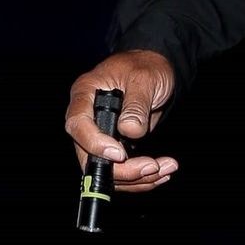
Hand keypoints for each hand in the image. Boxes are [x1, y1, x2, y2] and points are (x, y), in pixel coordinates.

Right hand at [64, 51, 179, 191]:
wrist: (156, 70)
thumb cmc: (145, 66)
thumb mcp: (144, 78)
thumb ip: (136, 104)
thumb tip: (130, 131)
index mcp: (85, 94)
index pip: (77, 125)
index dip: (94, 143)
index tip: (120, 154)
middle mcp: (87, 118)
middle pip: (89, 156)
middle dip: (122, 170)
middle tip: (152, 167)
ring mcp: (100, 135)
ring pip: (107, 170)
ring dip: (137, 178)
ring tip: (166, 168)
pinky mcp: (114, 148)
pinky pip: (121, 171)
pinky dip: (142, 178)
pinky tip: (162, 172)